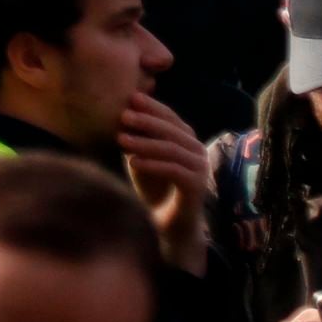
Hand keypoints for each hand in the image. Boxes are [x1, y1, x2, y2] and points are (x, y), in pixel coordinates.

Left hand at [115, 93, 209, 276]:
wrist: (167, 223)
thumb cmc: (152, 186)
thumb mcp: (141, 156)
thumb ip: (138, 136)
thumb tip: (125, 109)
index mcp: (186, 139)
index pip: (170, 117)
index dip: (152, 107)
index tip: (130, 98)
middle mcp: (197, 150)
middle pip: (172, 131)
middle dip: (147, 122)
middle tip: (124, 116)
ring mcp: (200, 168)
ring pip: (172, 150)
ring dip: (145, 143)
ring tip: (121, 140)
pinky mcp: (197, 186)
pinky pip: (174, 170)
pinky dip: (153, 164)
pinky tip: (133, 162)